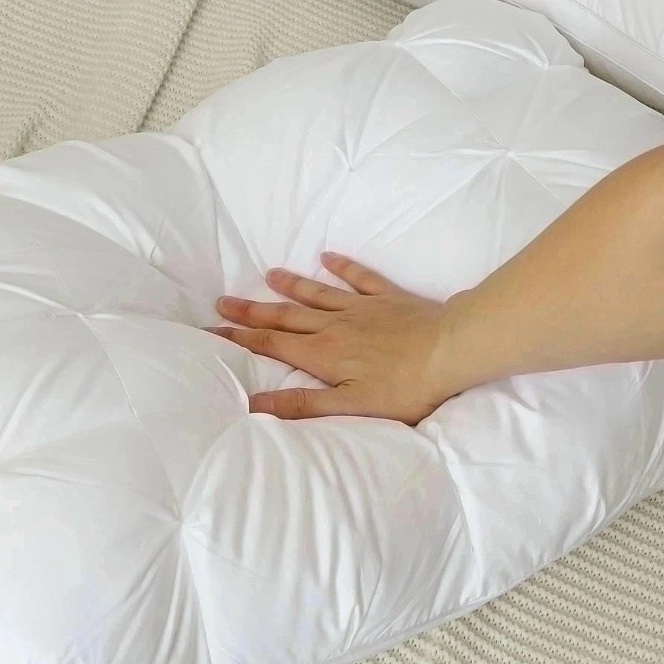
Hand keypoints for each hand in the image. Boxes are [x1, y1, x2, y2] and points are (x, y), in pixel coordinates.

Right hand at [208, 252, 463, 423]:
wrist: (452, 349)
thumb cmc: (405, 387)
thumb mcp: (351, 406)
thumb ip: (303, 406)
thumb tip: (254, 403)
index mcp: (322, 354)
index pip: (271, 345)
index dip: (239, 339)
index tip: (212, 331)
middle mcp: (334, 326)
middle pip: (285, 316)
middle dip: (252, 311)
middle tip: (223, 301)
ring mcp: (361, 308)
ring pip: (317, 294)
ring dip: (291, 285)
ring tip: (268, 274)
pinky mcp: (388, 298)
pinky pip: (360, 277)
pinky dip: (343, 267)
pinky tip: (329, 257)